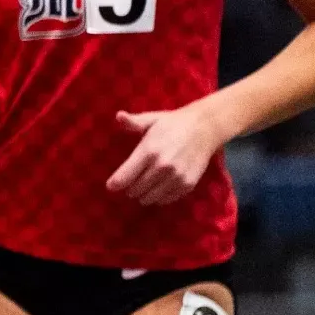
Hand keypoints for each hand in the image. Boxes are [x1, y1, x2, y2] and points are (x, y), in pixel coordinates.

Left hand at [107, 104, 228, 204]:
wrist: (204, 128)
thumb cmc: (172, 123)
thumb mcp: (151, 120)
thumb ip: (133, 122)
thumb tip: (119, 116)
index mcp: (149, 151)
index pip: (125, 176)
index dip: (115, 184)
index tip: (110, 186)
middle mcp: (161, 166)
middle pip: (136, 189)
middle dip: (130, 189)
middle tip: (129, 185)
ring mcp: (176, 177)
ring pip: (151, 197)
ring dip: (144, 196)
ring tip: (142, 189)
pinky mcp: (187, 184)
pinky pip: (167, 199)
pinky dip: (160, 197)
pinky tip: (158, 190)